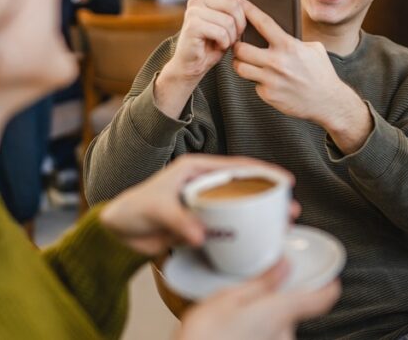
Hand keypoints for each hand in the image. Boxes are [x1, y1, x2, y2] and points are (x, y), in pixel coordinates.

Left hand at [99, 154, 294, 255]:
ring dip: (261, 216)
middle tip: (291, 210)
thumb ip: (179, 220)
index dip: (263, 171)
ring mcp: (203, 205)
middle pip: (244, 187)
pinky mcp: (200, 225)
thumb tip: (201, 237)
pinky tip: (259, 241)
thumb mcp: (156, 210)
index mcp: (195, 169)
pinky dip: (243, 233)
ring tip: (283, 226)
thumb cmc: (132, 210)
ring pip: (239, 208)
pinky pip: (227, 227)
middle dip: (269, 197)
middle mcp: (202, 184)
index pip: (236, 166)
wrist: (116, 234)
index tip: (285, 180)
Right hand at [154, 0, 250, 117]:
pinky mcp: (193, 23)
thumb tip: (250, 4)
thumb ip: (235, 11)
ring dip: (231, 36)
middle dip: (240, 24)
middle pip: (235, 3)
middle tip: (230, 36)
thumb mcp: (228, 25)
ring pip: (230, 19)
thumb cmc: (211, 47)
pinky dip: (224, 43)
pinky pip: (222, 31)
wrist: (192, 66)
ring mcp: (194, 10)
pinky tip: (214, 46)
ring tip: (220, 42)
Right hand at [178, 259, 340, 339]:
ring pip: (277, 325)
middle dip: (275, 301)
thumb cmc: (204, 337)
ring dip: (262, 318)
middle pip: (292, 311)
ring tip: (233, 315)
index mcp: (280, 313)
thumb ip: (261, 283)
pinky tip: (233, 330)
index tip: (328, 277)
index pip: (322, 299)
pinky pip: (267, 336)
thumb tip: (282, 267)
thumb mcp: (228, 298)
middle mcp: (284, 334)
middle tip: (250, 294)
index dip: (328, 286)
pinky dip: (255, 331)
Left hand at [232, 0, 371, 146]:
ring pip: (239, 67)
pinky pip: (252, 84)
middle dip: (237, 45)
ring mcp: (271, 79)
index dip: (248, 11)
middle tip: (239, 45)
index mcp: (289, 46)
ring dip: (240, 63)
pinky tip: (265, 79)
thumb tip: (279, 32)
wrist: (327, 102)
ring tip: (246, 62)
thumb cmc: (321, 74)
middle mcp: (277, 62)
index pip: (263, 23)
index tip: (239, 3)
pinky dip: (256, 81)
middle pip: (240, 48)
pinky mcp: (268, 94)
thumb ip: (294, 40)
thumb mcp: (313, 49)